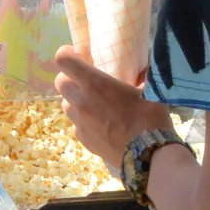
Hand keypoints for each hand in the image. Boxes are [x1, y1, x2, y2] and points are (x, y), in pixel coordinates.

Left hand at [52, 48, 173, 170]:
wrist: (148, 155)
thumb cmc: (149, 118)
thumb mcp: (150, 90)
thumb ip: (141, 76)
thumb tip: (144, 68)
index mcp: (94, 83)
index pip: (63, 60)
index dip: (66, 54)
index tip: (76, 55)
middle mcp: (80, 100)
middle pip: (59, 82)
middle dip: (69, 78)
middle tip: (86, 81)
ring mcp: (79, 122)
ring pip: (65, 104)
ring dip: (75, 100)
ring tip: (94, 104)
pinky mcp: (82, 139)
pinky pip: (76, 124)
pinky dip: (83, 121)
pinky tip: (101, 124)